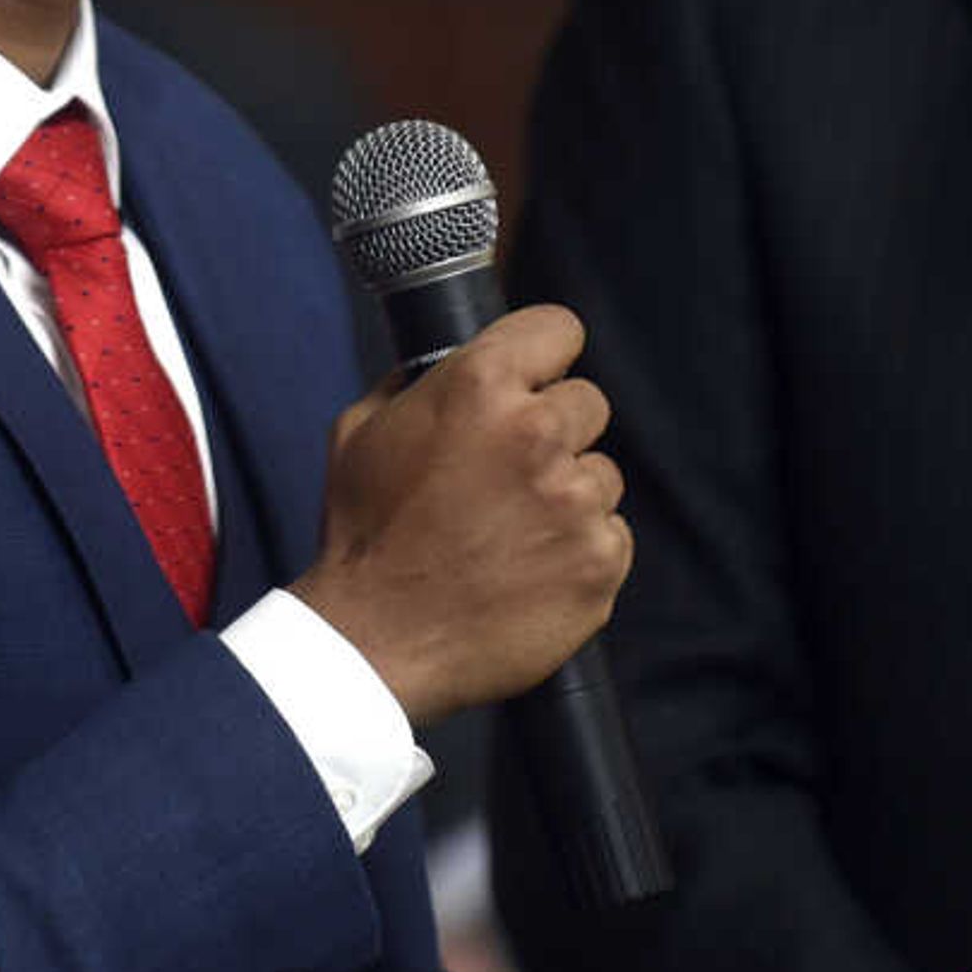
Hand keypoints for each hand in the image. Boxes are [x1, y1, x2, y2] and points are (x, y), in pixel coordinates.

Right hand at [291, 303, 623, 727]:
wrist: (375, 643)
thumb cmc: (363, 536)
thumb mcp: (360, 431)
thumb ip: (413, 384)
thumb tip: (449, 362)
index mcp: (479, 386)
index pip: (558, 329)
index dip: (543, 355)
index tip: (535, 377)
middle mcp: (537, 434)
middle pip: (588, 402)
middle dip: (554, 430)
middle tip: (509, 473)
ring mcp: (575, 502)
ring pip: (601, 474)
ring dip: (568, 496)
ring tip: (511, 533)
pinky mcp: (600, 562)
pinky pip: (611, 536)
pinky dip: (580, 552)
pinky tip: (529, 571)